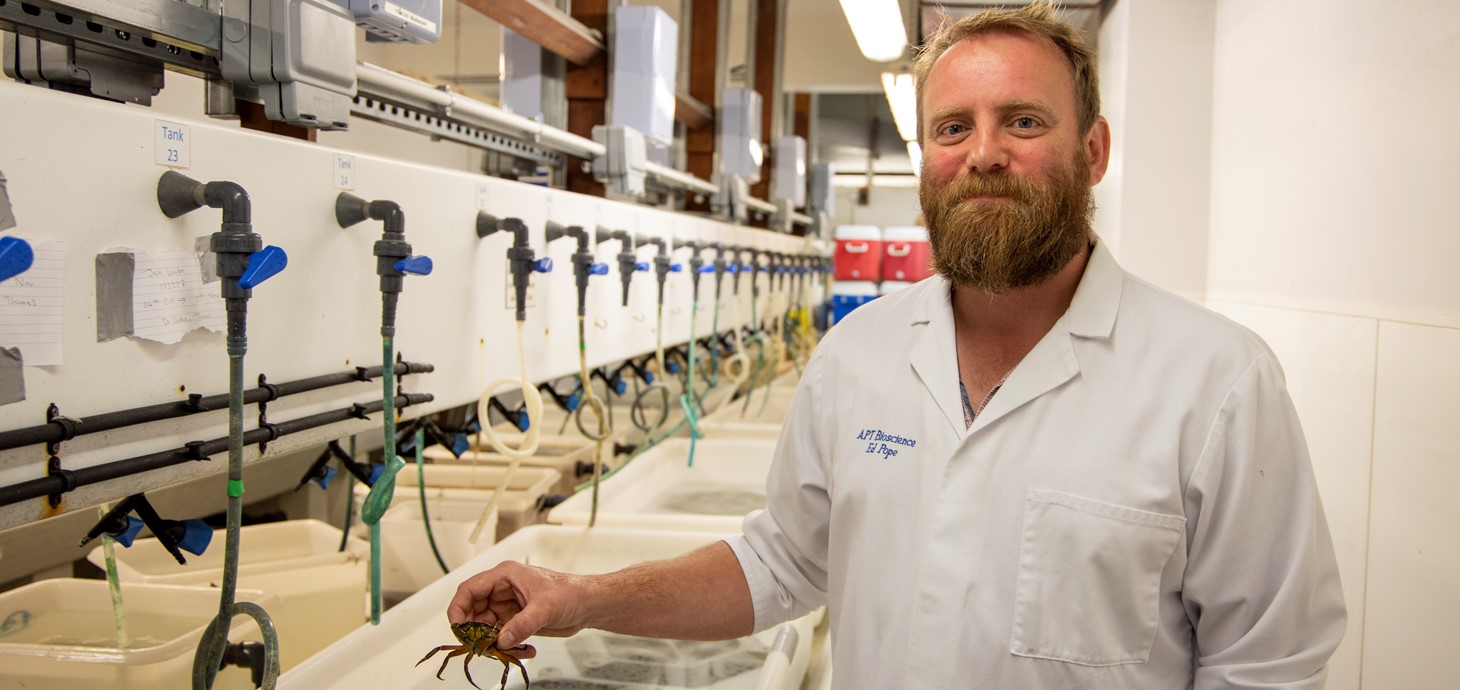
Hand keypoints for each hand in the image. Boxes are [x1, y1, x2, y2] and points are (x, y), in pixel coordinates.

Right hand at [448, 560, 591, 656]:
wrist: (587, 605)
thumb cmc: (570, 593)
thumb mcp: (545, 608)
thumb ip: (522, 624)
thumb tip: (501, 640)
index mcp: (505, 576)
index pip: (469, 589)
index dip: (458, 607)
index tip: (457, 627)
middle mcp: (502, 590)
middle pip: (472, 610)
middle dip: (473, 631)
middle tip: (480, 646)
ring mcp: (507, 607)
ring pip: (484, 627)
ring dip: (491, 642)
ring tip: (507, 650)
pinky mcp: (514, 621)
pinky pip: (500, 637)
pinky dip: (507, 647)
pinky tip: (525, 650)